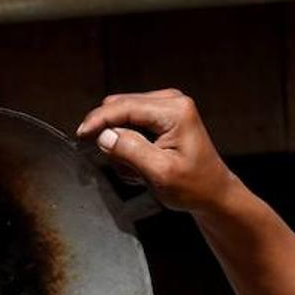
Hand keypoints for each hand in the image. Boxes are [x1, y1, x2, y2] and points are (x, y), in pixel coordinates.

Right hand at [76, 89, 236, 213]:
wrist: (213, 193)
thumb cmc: (194, 186)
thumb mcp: (160, 173)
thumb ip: (131, 150)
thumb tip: (104, 135)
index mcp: (175, 111)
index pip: (125, 107)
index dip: (99, 120)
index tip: (81, 135)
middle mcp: (171, 101)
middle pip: (120, 106)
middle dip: (111, 135)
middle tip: (119, 165)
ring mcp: (167, 106)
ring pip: (122, 115)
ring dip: (120, 143)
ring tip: (135, 170)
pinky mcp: (162, 115)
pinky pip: (131, 122)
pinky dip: (128, 144)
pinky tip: (139, 164)